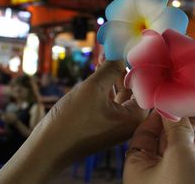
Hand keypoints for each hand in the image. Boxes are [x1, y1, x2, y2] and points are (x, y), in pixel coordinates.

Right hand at [0, 61, 145, 183]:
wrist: (47, 148)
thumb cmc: (71, 123)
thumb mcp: (93, 89)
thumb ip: (110, 68)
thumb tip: (121, 51)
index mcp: (135, 117)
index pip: (146, 84)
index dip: (141, 63)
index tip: (134, 46)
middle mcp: (130, 121)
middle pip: (135, 86)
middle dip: (126, 66)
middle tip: (119, 47)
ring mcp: (116, 122)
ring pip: (121, 91)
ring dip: (114, 73)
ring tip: (106, 54)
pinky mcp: (104, 121)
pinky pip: (110, 98)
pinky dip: (106, 83)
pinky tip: (99, 68)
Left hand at [124, 94, 194, 183]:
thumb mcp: (181, 155)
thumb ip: (177, 128)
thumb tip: (172, 101)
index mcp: (138, 166)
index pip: (146, 131)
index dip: (163, 112)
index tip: (179, 96)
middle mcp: (151, 173)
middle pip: (168, 138)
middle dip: (189, 121)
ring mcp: (170, 180)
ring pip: (185, 151)